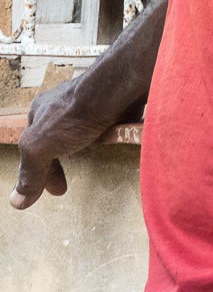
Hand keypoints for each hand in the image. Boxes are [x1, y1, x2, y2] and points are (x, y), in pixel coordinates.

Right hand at [10, 78, 119, 208]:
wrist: (116, 90)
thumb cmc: (76, 112)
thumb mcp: (40, 148)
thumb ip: (30, 172)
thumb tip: (17, 200)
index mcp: (40, 110)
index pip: (34, 148)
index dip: (40, 173)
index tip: (52, 191)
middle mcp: (64, 103)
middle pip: (58, 138)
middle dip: (60, 161)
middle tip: (65, 184)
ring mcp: (91, 102)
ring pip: (85, 129)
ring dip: (88, 145)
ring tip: (93, 158)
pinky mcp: (115, 103)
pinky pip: (112, 123)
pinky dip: (112, 134)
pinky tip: (115, 142)